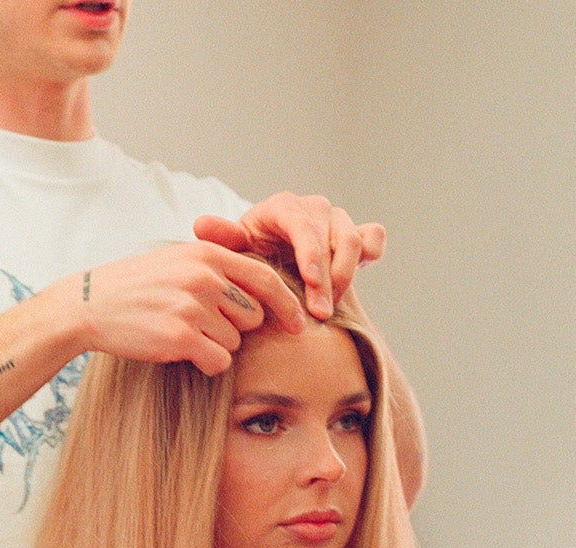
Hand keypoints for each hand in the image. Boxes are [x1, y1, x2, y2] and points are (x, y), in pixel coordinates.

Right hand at [54, 241, 301, 375]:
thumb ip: (218, 262)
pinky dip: (204, 362)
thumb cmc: (137, 285)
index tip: (298, 323)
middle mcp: (204, 277)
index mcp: (207, 255)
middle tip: (200, 323)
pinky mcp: (179, 336)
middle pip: (253, 316)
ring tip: (181, 331)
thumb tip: (263, 281)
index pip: (265, 279)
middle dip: (235, 327)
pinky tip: (178, 349)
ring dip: (215, 345)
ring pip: (234, 341)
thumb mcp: (178, 258)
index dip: (287, 304)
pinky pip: (218, 360)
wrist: (89, 304)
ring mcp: (192, 306)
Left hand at [194, 192, 385, 319]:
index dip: (311, 254)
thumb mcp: (234, 249)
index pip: (303, 226)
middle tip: (320, 313)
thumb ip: (223, 239)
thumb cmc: (250, 254)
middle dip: (328, 277)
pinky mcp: (355, 232)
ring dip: (346, 275)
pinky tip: (364, 271)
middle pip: (332, 236)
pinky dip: (373, 251)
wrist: (269, 257)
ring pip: (354, 240)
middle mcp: (313, 208)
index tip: (311, 283)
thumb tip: (202, 225)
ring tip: (331, 307)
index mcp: (283, 207)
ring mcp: (336, 219)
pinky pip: (373, 236)